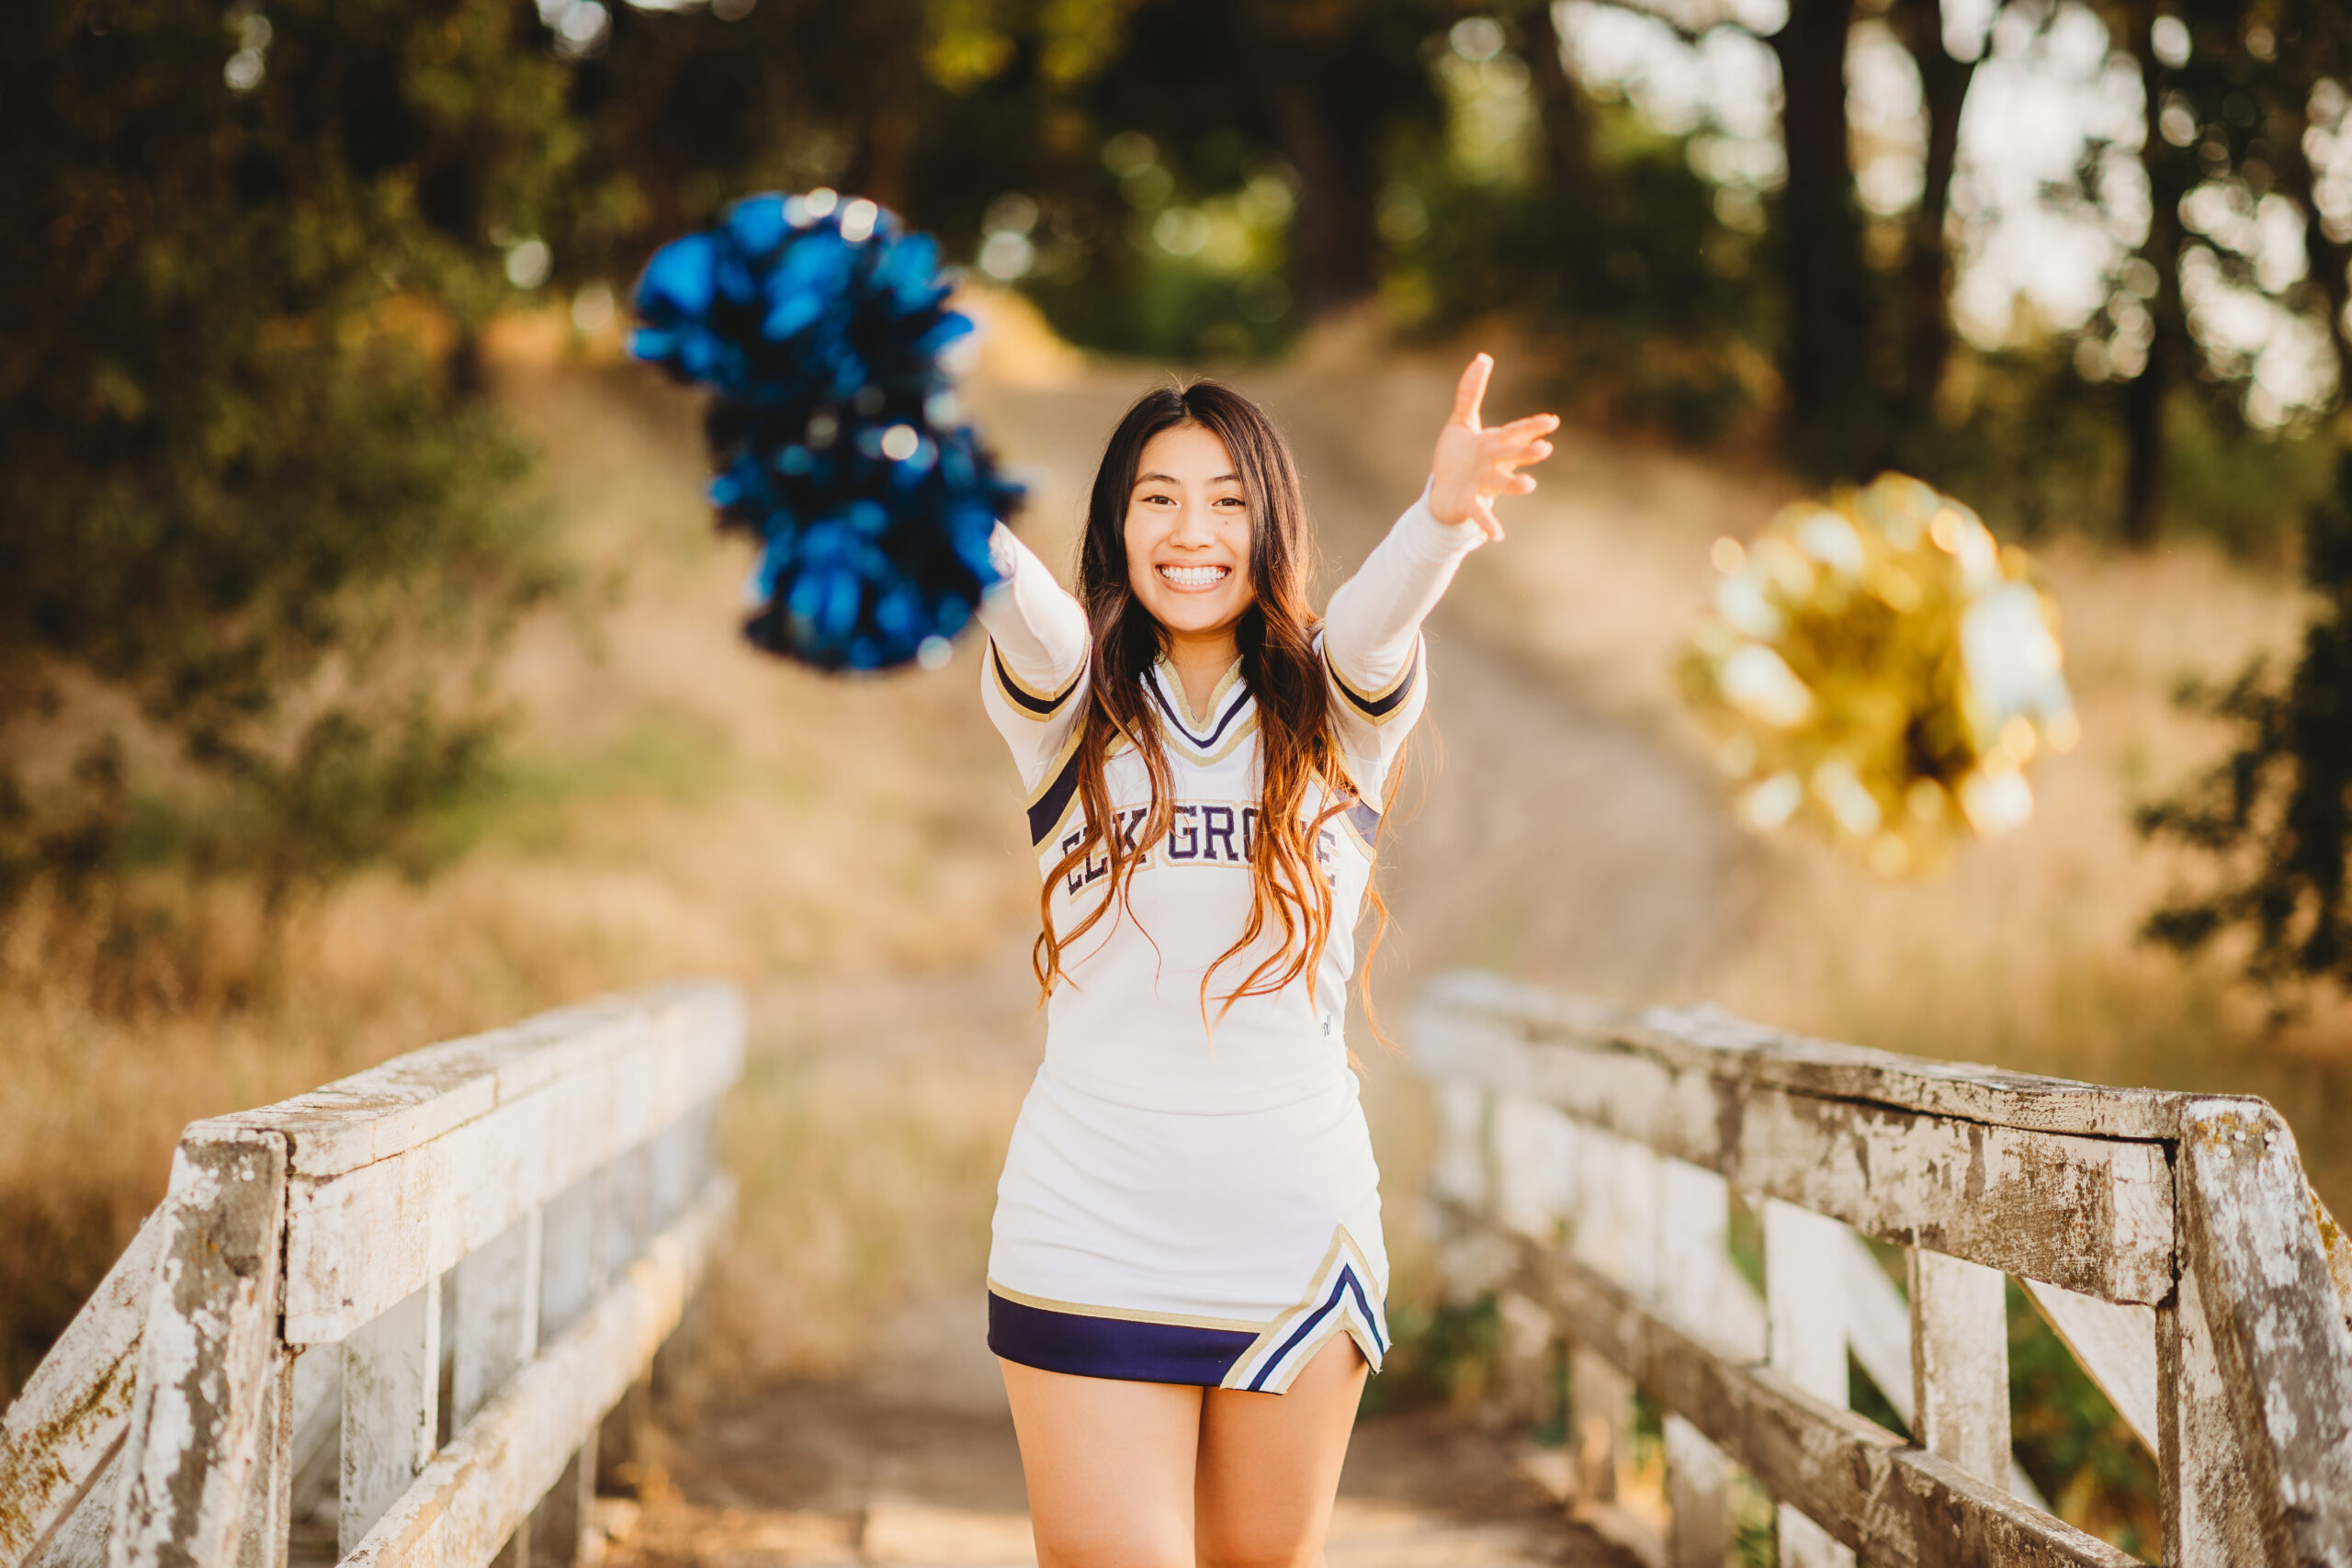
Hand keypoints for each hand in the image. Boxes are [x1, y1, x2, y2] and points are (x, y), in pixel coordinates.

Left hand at [1427, 353, 1558, 539]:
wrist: (1441, 492)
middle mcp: (1493, 465)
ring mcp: (1482, 485)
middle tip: (1545, 449)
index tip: (1552, 422)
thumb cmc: (1457, 457)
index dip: (1532, 428)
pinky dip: (1488, 524)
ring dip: (1514, 485)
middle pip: (1511, 456)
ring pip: (1500, 484)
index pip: (1515, 432)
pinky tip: (1497, 536)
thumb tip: (1483, 357)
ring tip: (1529, 486)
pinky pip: (1480, 513)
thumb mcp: (1462, 422)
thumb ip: (1470, 392)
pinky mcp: (1468, 504)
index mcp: (1494, 444)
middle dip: (1527, 452)